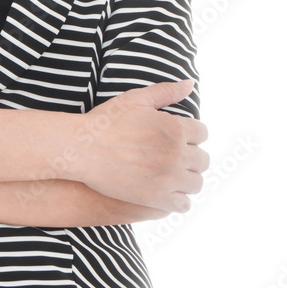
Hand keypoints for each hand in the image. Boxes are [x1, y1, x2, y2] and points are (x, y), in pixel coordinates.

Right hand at [74, 79, 208, 213]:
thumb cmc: (107, 121)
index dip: (191, 134)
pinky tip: (169, 193)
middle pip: (203, 160)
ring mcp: (169, 178)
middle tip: (176, 157)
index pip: (202, 134)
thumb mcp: (136, 99)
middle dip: (192, 157)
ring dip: (188, 178)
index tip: (180, 138)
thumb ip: (166, 91)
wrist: (84, 149)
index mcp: (176, 127)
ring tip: (174, 175)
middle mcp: (178, 153)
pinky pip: (183, 204)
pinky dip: (180, 200)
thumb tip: (190, 83)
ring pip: (196, 183)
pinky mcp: (158, 198)